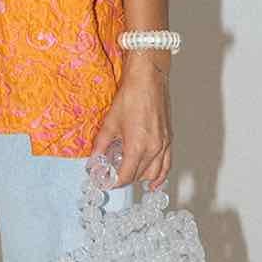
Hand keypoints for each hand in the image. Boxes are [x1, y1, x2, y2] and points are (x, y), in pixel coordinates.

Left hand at [91, 54, 171, 190]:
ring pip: (154, 173)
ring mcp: (164, 144)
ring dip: (141, 178)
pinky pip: (166, 164)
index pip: (126, 176)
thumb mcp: (110, 123)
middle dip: (124, 179)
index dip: (114, 182)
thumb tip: (93, 159)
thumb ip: (101, 145)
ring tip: (128, 177)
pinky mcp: (168, 138)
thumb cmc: (131, 96)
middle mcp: (154, 148)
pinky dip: (160, 175)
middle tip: (111, 175)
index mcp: (138, 146)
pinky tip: (155, 182)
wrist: (148, 80)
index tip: (105, 181)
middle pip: (138, 175)